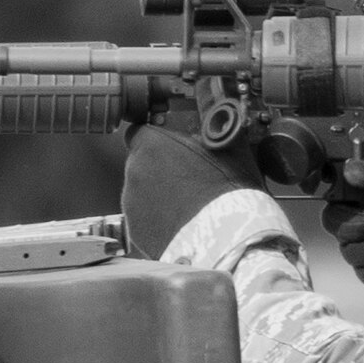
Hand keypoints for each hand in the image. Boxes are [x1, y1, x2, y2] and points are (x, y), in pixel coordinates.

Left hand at [120, 122, 263, 259]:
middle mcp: (134, 171)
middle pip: (143, 162)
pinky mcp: (135, 231)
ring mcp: (131, 204)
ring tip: (191, 205)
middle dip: (164, 167)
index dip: (159, 139)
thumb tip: (226, 121)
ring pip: (144, 192)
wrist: (224, 241)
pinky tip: (185, 224)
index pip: (141, 131)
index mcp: (152, 144)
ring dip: (162, 194)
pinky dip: (161, 219)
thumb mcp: (232, 150)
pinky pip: (146, 218)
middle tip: (192, 176)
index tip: (175, 146)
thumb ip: (219, 133)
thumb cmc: (228, 192)